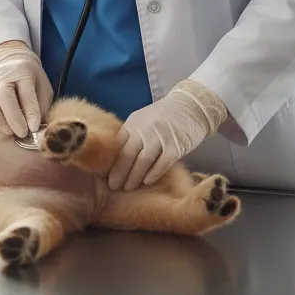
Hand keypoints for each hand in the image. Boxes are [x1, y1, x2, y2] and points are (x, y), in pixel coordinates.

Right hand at [0, 40, 53, 137]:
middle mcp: (4, 75)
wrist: (10, 62)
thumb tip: (37, 130)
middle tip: (22, 133)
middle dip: (13, 118)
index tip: (34, 128)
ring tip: (8, 131)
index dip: (30, 112)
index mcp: (24, 72)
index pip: (26, 92)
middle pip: (4, 95)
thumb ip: (41, 107)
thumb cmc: (30, 81)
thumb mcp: (43, 88)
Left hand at [107, 80, 228, 190]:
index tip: (103, 174)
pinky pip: (163, 161)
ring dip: (134, 175)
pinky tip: (147, 182)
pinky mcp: (176, 144)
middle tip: (112, 186)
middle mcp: (144, 128)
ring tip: (127, 188)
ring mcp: (160, 136)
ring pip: (143, 159)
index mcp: (133, 123)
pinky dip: (154, 173)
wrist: (190, 105)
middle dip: (118, 172)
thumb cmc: (164, 117)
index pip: (117, 144)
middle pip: (127, 153)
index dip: (110, 160)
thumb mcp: (143, 121)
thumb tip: (117, 158)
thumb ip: (132, 136)